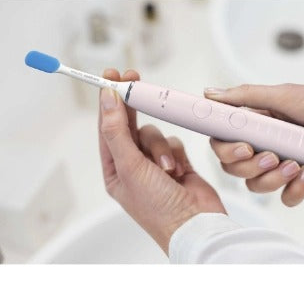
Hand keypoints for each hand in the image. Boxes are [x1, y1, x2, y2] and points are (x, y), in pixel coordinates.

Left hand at [99, 69, 224, 253]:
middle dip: (133, 106)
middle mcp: (134, 166)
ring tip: (169, 169)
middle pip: (130, 126)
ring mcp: (156, 165)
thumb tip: (107, 101)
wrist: (196, 226)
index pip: (108, 128)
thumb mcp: (130, 168)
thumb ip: (117, 132)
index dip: (108, 101)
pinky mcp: (177, 163)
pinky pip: (174, 142)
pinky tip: (180, 171)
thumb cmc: (159, 208)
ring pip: (155, 134)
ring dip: (162, 148)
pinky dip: (177, 153)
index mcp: (116, 170)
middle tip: (132, 78)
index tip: (111, 76)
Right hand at [204, 75, 303, 206]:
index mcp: (256, 125)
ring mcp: (281, 165)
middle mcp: (264, 145)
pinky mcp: (300, 181)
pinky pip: (286, 198)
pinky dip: (295, 190)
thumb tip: (211, 94)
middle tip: (272, 155)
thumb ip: (244, 96)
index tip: (244, 147)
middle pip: (235, 169)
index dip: (227, 150)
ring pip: (257, 186)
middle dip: (251, 167)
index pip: (223, 143)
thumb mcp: (283, 95)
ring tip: (295, 164)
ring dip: (273, 179)